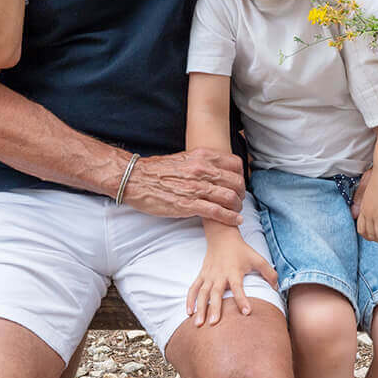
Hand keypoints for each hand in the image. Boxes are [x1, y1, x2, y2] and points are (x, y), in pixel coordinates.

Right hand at [121, 148, 245, 225]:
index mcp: (202, 156)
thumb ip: (203, 162)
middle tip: (239, 199)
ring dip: (237, 206)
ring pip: (230, 197)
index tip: (239, 183)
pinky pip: (217, 212)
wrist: (136, 179)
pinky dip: (230, 217)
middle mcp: (202, 169)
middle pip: (236, 182)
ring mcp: (196, 187)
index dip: (241, 175)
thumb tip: (217, 170)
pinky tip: (236, 221)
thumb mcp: (185, 157)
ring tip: (237, 211)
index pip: (235, 164)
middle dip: (241, 193)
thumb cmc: (158, 170)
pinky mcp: (188, 205)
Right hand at [186, 235, 277, 326]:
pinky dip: (190, 300)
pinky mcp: (202, 275)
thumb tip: (277, 288)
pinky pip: (193, 288)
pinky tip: (188, 313)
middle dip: (215, 308)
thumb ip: (269, 273)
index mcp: (234, 272)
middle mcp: (220, 275)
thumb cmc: (241, 250)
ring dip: (200, 308)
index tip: (247, 312)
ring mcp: (209, 275)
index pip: (238, 287)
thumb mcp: (257, 258)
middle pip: (216, 293)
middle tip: (214, 324)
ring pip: (202, 293)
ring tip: (199, 324)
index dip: (242, 299)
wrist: (222, 236)